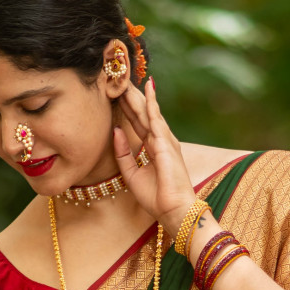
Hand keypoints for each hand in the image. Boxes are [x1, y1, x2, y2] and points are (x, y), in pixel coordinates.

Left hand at [111, 79, 198, 241]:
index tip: (116, 94)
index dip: (127, 108)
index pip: (138, 123)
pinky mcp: (166, 143)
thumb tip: (115, 130)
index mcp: (153, 148)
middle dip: (131, 97)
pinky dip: (151, 102)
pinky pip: (156, 118)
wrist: (174, 211)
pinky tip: (147, 87)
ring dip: (137, 95)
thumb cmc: (156, 197)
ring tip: (126, 78)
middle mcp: (161, 140)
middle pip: (143, 113)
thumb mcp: (131, 174)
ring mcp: (165, 140)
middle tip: (119, 79)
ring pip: (148, 111)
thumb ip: (123, 153)